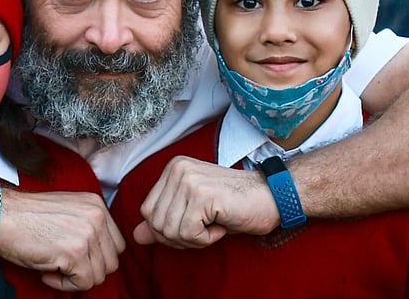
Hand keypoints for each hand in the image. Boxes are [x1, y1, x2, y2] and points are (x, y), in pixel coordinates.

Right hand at [0, 189, 123, 291]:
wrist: (0, 215)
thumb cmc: (26, 216)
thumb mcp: (67, 210)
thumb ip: (87, 225)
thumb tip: (99, 253)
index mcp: (96, 204)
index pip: (116, 243)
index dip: (96, 256)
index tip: (74, 256)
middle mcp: (97, 216)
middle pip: (112, 261)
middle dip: (88, 269)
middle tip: (63, 265)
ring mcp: (88, 234)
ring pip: (100, 275)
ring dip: (76, 278)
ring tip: (53, 267)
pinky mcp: (76, 253)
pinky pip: (84, 283)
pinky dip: (64, 285)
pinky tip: (47, 273)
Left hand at [134, 155, 279, 248]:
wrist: (272, 197)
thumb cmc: (235, 206)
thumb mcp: (194, 213)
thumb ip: (165, 222)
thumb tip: (137, 236)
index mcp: (173, 168)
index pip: (147, 211)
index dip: (167, 230)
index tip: (194, 225)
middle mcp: (177, 169)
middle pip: (155, 222)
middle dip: (180, 237)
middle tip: (206, 228)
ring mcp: (188, 179)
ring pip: (169, 230)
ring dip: (194, 239)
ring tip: (214, 225)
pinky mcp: (201, 194)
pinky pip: (188, 233)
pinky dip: (205, 239)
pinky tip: (220, 225)